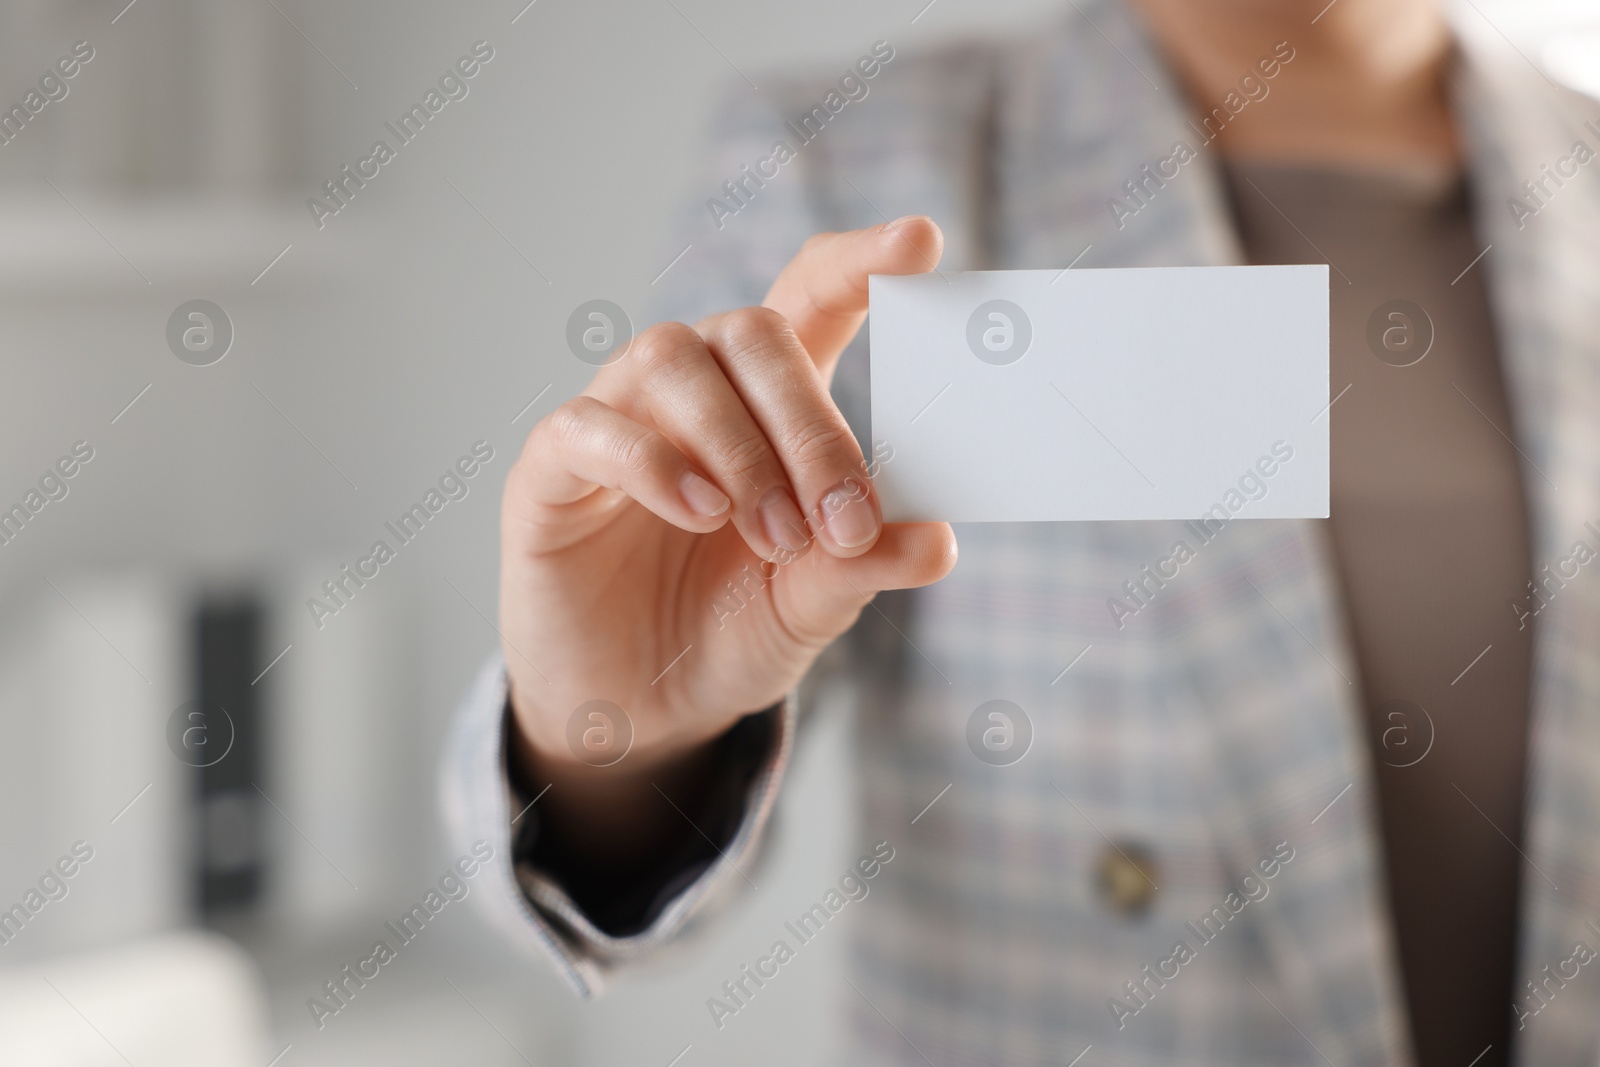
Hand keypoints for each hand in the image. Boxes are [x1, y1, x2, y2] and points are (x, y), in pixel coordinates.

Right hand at [500, 218, 955, 787]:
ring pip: (672, 358)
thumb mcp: (810, 605)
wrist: (638, 711)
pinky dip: (653, 463)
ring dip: (741, 447)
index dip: (861, 263)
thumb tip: (938, 539)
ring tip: (775, 537)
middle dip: (811, 422)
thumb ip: (863, 564)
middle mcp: (694, 392)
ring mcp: (617, 420)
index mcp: (770, 405)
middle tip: (842, 522)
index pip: (811, 299)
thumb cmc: (729, 631)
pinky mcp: (552, 469)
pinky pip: (592, 427)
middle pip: (752, 330)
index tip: (921, 241)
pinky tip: (700, 513)